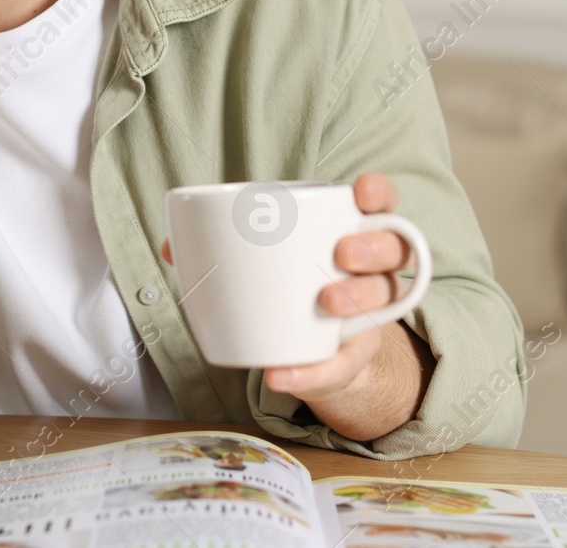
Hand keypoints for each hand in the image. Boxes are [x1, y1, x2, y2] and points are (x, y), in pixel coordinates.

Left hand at [160, 172, 433, 441]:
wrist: (314, 350)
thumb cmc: (291, 287)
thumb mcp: (267, 264)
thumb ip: (226, 248)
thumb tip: (171, 247)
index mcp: (352, 233)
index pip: (381, 206)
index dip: (379, 195)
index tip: (362, 191)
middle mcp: (373, 270)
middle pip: (395, 249)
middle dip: (372, 247)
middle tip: (342, 253)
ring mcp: (371, 312)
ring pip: (385, 297)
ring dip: (357, 298)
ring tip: (325, 301)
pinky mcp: (354, 356)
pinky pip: (342, 364)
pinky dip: (310, 372)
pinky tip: (280, 375)